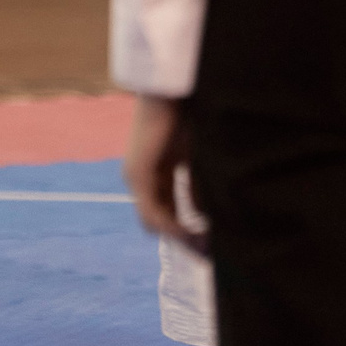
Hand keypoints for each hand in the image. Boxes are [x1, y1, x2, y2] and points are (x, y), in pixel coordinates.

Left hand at [124, 93, 204, 252]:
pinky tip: (194, 234)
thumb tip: (206, 217)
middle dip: (183, 240)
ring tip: (205, 248)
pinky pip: (153, 212)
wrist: (175, 90)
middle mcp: (140, 178)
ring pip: (153, 221)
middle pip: (156, 222)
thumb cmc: (189, 116)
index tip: (209, 248)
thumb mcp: (197, 160)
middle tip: (208, 255)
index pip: (165, 213)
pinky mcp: (138, 174)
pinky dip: (173, 226)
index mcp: (154, 173)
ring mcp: (135, 178)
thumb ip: (198, 188)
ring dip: (180, 237)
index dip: (186, 232)